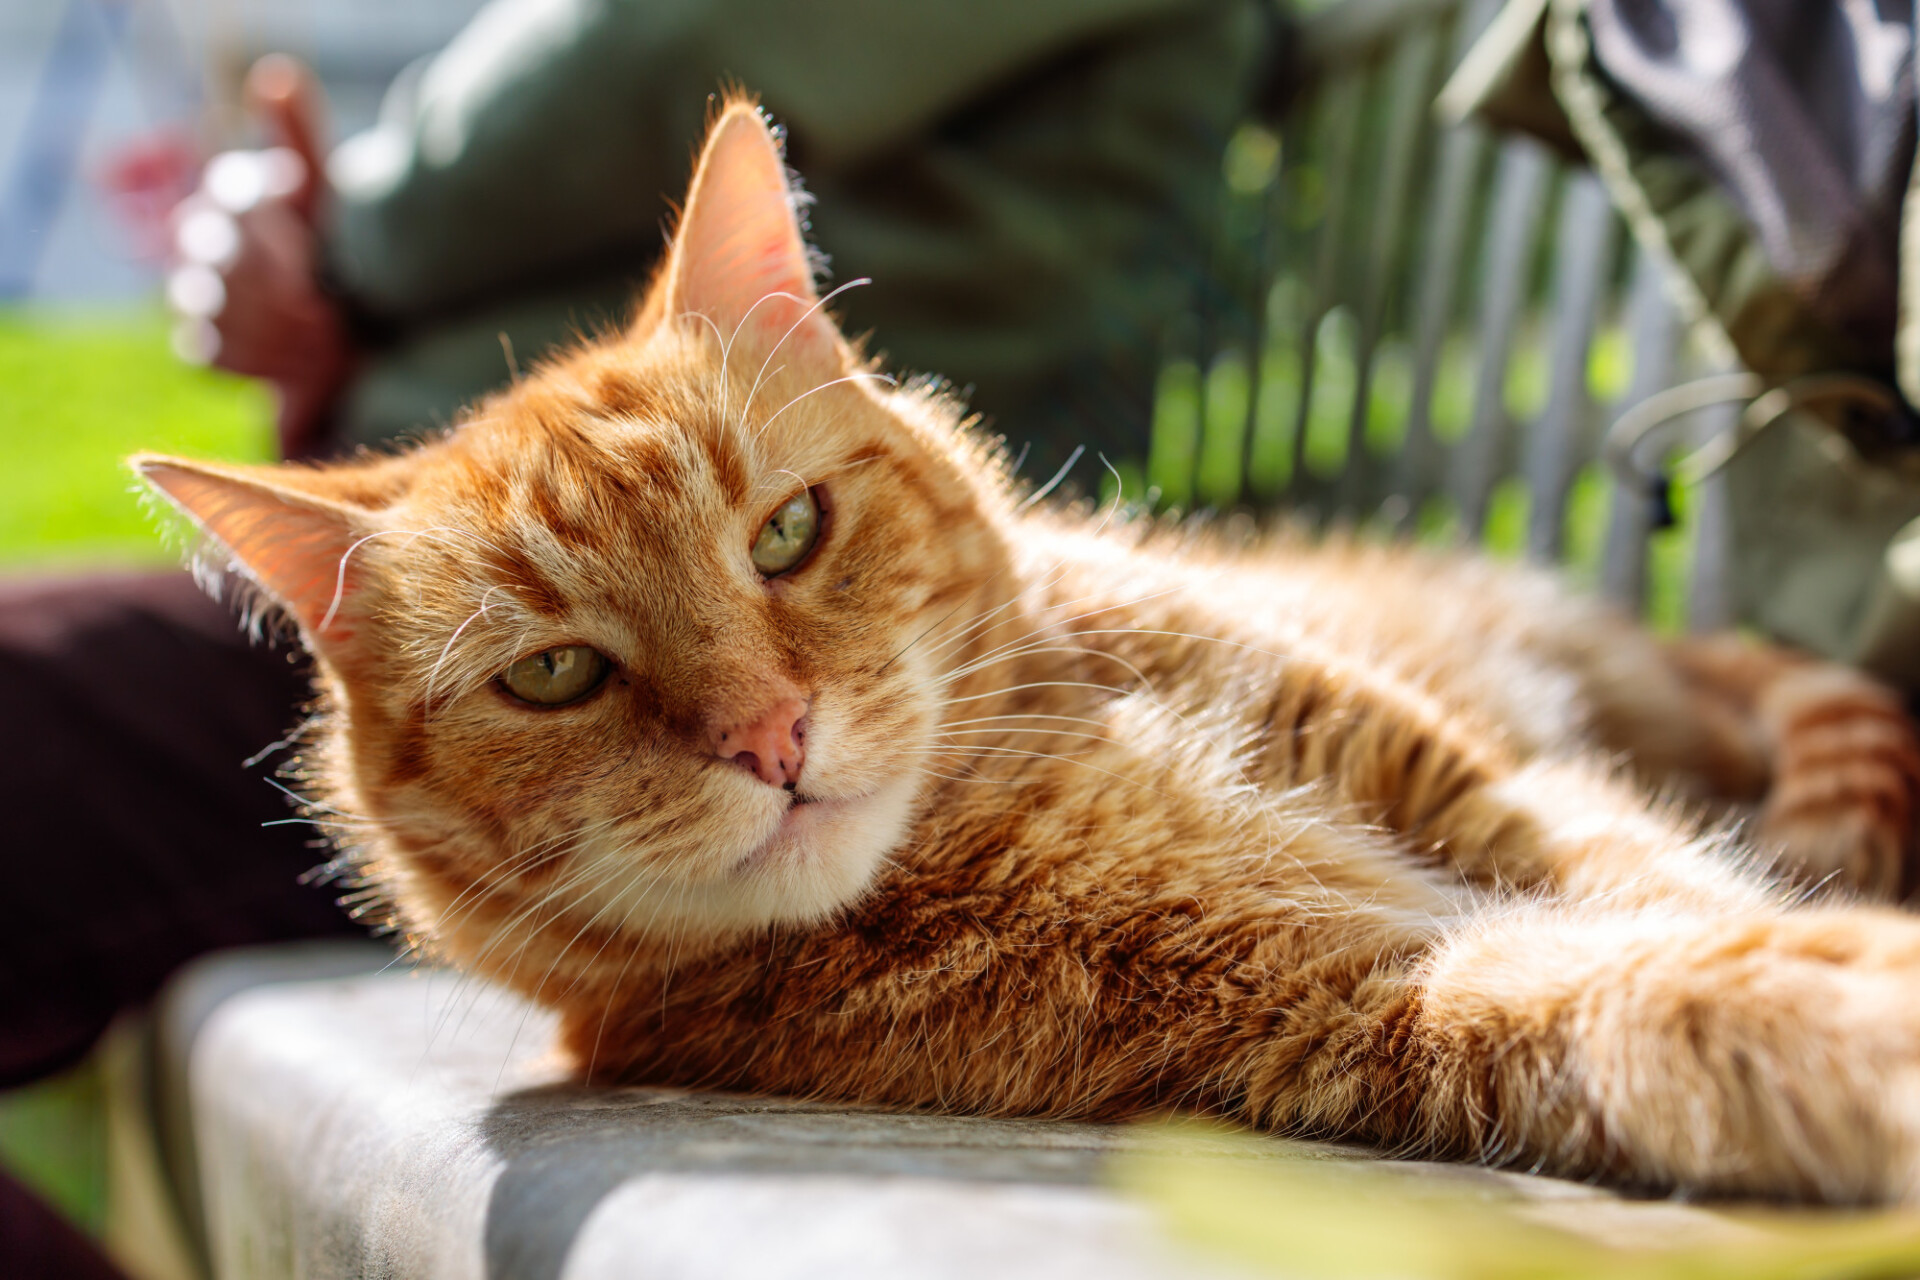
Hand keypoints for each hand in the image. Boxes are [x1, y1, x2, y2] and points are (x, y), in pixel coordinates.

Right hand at [168, 55, 353, 459]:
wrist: (351, 326)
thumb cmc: (340, 249)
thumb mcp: (331, 195)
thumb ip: (302, 136)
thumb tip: (276, 76)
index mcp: (235, 193)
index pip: (234, 195)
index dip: (274, 223)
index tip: (313, 246)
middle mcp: (203, 236)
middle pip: (222, 257)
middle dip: (281, 288)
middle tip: (331, 308)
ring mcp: (195, 291)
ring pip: (217, 307)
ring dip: (281, 328)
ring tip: (330, 337)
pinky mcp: (202, 343)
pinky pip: (213, 350)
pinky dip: (263, 359)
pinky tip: (305, 362)